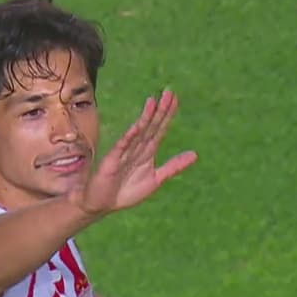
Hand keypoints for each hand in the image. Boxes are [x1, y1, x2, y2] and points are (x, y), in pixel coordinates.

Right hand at [74, 89, 196, 216]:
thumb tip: (195, 154)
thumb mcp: (156, 180)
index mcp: (147, 152)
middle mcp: (137, 149)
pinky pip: (122, 146)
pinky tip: (137, 126)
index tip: (175, 100)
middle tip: (169, 93)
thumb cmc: (126, 192)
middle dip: (160, 111)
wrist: (102, 204)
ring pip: (138, 133)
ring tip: (153, 102)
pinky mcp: (112, 161)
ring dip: (146, 118)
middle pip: (151, 126)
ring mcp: (123, 153)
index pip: (159, 130)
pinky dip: (130, 136)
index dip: (167, 115)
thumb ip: (173, 167)